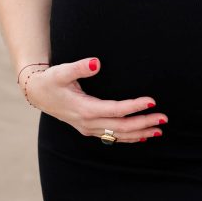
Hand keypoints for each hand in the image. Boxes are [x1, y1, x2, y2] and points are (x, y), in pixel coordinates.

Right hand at [22, 57, 167, 142]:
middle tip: (163, 118)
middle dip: (143, 123)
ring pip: (118, 135)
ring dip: (139, 133)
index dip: (134, 107)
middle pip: (121, 127)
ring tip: (158, 130)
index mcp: (84, 109)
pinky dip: (128, 137)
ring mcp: (88, 128)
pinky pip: (112, 137)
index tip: (151, 101)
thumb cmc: (51, 80)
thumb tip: (97, 62)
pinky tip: (142, 136)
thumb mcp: (62, 71)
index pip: (115, 110)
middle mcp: (88, 123)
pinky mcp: (89, 128)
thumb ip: (80, 67)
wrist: (37, 93)